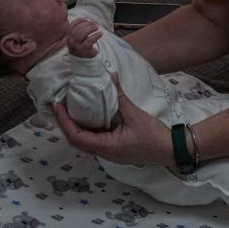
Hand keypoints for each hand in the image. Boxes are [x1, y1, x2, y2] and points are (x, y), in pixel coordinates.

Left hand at [54, 74, 173, 165]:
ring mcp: (109, 152)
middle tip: (60, 105)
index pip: (76, 137)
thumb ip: (119, 96)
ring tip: (70, 108)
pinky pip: (95, 138)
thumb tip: (110, 75)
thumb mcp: (134, 114)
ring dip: (75, 125)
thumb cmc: (154, 136)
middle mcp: (104, 152)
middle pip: (76, 141)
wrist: (171, 150)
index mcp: (106, 147)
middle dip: (65, 123)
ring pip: (85, 140)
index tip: (57, 106)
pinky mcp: (114, 148)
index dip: (64, 121)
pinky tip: (88, 114)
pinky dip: (88, 127)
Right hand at [67, 18, 101, 57]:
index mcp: (69, 36)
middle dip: (87, 24)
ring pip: (82, 34)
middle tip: (95, 24)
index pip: (72, 26)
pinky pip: (90, 40)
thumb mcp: (78, 37)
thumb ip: (81, 28)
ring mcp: (77, 46)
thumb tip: (91, 20)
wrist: (83, 59)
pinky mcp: (84, 50)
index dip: (79, 20)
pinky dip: (96, 35)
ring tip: (97, 28)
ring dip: (91, 28)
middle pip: (78, 29)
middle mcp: (71, 41)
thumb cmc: (82, 45)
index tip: (86, 19)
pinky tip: (100, 34)